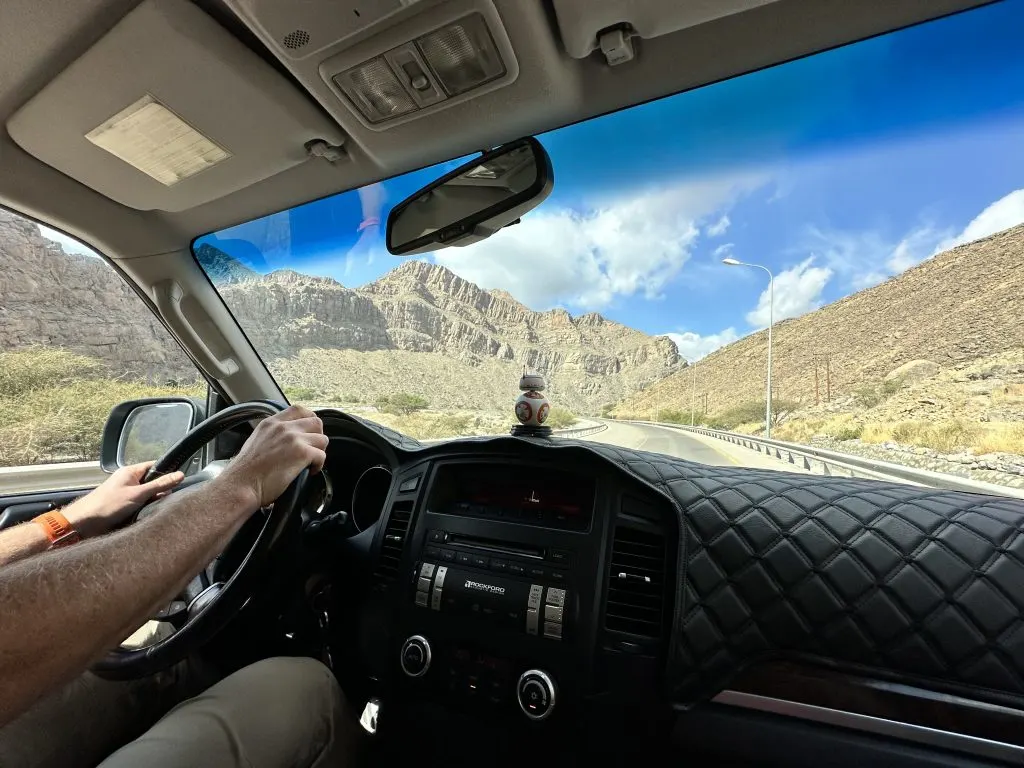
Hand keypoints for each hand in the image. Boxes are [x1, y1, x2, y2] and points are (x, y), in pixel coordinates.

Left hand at [63, 463, 184, 537]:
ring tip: (160, 509)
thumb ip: (160, 485)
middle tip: (168, 500)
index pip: (154, 466)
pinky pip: (140, 504)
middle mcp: (129, 481)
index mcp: (131, 472)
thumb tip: (181, 474)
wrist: (84, 523)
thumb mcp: (138, 494)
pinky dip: (145, 509)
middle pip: (152, 482)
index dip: (167, 472)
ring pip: (147, 495)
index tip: (179, 482)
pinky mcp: (123, 506)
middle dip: (161, 491)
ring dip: (153, 501)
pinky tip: (151, 515)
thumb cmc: (109, 505)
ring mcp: (126, 494)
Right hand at [218, 406, 328, 508]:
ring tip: (310, 462)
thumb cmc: (245, 473)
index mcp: (271, 423)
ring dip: (319, 451)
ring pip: (322, 439)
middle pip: (315, 422)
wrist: (241, 486)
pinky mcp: (301, 453)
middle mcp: (283, 428)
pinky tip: (309, 471)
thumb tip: (284, 441)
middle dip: (318, 436)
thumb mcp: (255, 442)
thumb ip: (272, 436)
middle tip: (312, 449)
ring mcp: (293, 439)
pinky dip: (319, 465)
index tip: (310, 431)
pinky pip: (322, 455)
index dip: (309, 419)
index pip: (298, 409)